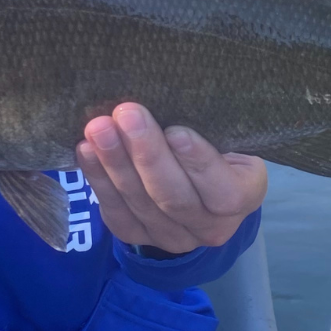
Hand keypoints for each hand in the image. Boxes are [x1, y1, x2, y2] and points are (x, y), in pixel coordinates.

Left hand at [76, 104, 267, 255]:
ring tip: (98, 128)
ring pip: (141, 204)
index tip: (177, 131)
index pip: (224, 190)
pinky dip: (98, 180)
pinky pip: (116, 213)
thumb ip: (208, 124)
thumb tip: (169, 93)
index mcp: (244, 196)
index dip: (199, 162)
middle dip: (147, 153)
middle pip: (174, 197)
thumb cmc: (216, 142)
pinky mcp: (139, 237)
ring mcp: (174, 238)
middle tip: (126, 114)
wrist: (198, 181)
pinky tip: (86, 151)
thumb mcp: (226, 134)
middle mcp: (212, 227)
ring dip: (115, 162)